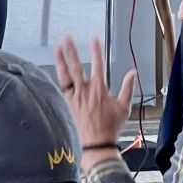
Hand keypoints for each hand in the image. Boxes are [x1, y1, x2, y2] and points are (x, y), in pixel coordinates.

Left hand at [55, 34, 134, 170]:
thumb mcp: (124, 108)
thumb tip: (133, 72)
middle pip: (76, 66)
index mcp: (99, 89)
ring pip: (65, 75)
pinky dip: (54, 80)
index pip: (98, 64)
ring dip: (61, 61)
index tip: (94, 38)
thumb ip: (128, 88)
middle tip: (66, 37)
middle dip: (71, 50)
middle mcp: (85, 90)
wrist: (96, 145)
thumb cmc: (110, 127)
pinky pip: (59, 89)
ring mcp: (74, 97)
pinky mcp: (67, 104)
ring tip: (57, 48)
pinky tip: (49, 72)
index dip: (96, 50)